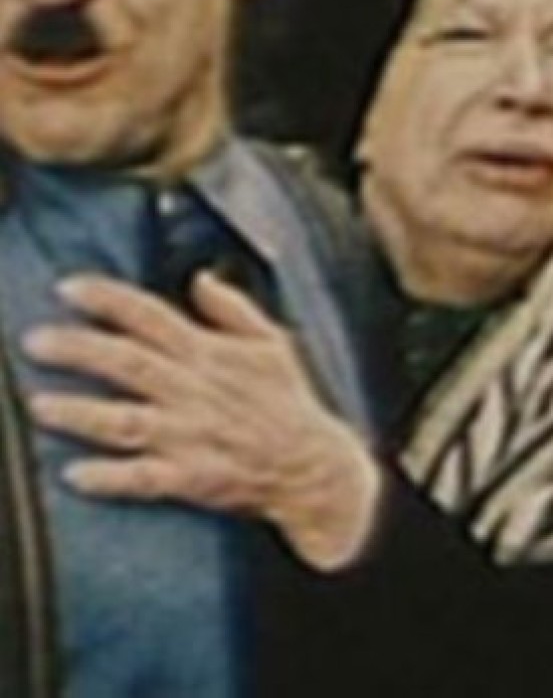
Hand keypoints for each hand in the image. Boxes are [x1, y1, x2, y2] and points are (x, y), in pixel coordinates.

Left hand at [23, 271, 379, 570]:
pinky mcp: (192, 478)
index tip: (69, 288)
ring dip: (83, 414)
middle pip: (130, 364)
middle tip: (35, 340)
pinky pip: (146, 478)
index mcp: (210, 355)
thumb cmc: (289, 402)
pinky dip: (112, 478)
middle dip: (81, 350)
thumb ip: (234, 309)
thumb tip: (200, 278)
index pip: (153, 317)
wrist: (313, 464)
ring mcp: (191, 436)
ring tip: (41, 406)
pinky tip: (76, 475)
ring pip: (128, 422)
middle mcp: (194, 392)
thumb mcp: (273, 343)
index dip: (110, 300)